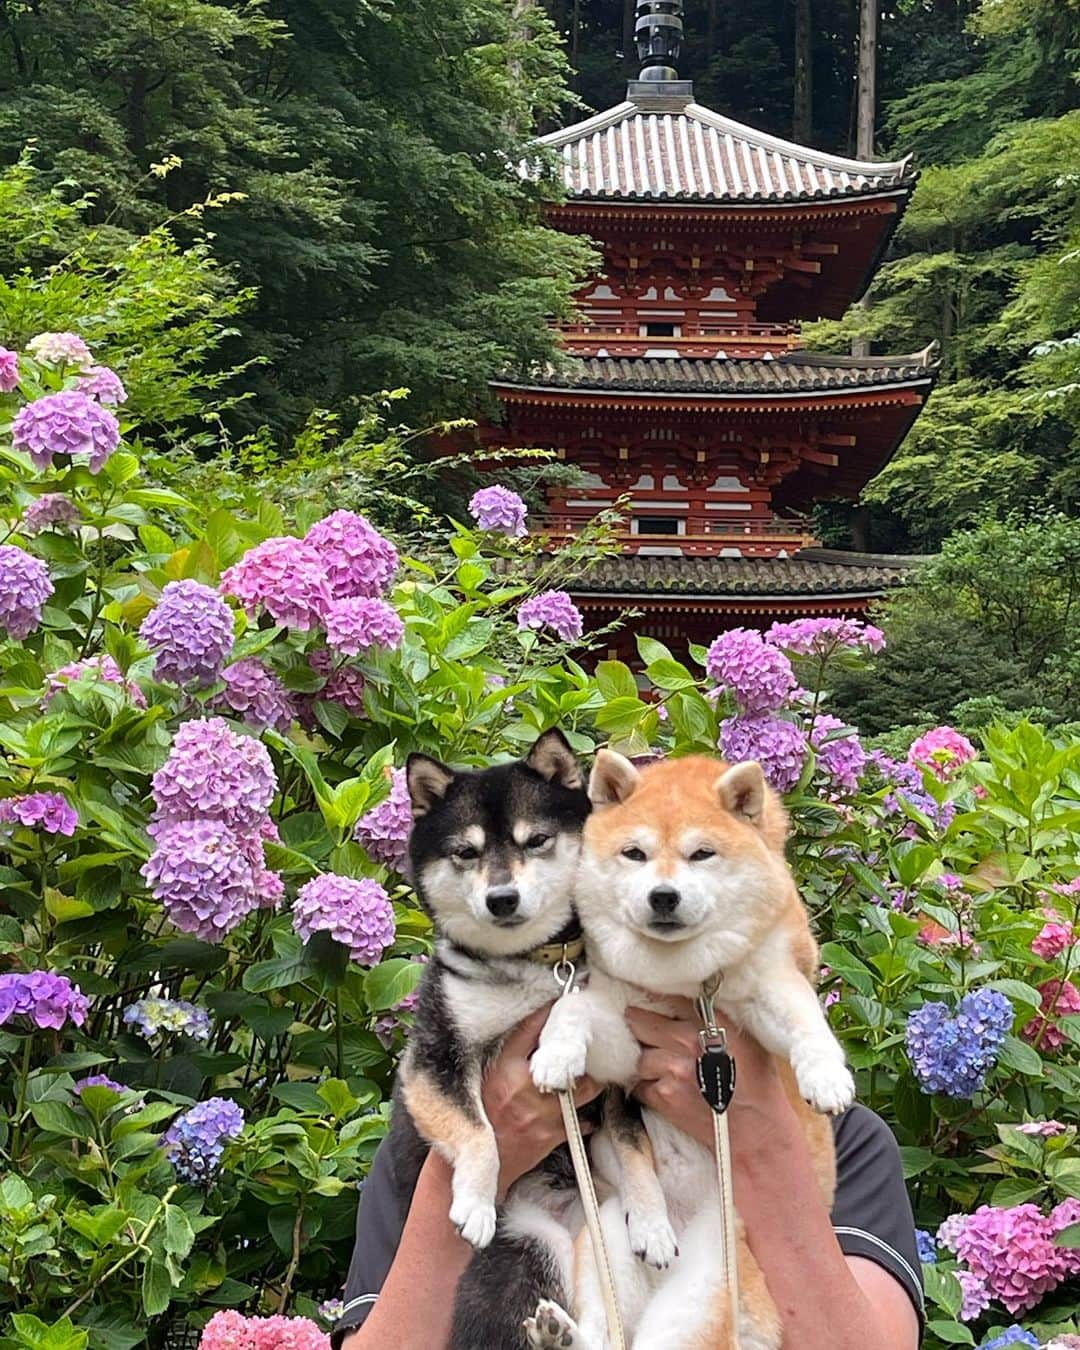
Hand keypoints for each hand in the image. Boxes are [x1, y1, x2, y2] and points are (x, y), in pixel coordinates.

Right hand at [482, 1005, 600, 1195]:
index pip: (529, 1030)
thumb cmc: (480, 1119)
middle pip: (565, 1059)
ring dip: (592, 1083)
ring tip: (595, 1075)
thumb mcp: (486, 1081)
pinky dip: (586, 1116)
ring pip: (582, 1089)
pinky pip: (581, 1120)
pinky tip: (586, 1112)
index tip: (562, 998)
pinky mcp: (551, 1135)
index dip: (548, 1012)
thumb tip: (532, 1033)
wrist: (479, 1165)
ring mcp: (540, 1112)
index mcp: (503, 1070)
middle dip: (581, 1049)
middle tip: (593, 1039)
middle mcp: (523, 1087)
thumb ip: (508, 1060)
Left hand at [628, 999, 792, 1155]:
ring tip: (657, 1065)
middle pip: (641, 1022)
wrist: (756, 1132)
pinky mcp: (664, 1097)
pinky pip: (639, 1085)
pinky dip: (646, 1087)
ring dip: (645, 1061)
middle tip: (638, 1026)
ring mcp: (673, 1070)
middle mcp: (688, 1042)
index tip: (645, 996)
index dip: (655, 997)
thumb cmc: (757, 1086)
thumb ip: (718, 1019)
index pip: (670, 998)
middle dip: (638, 1025)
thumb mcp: (747, 1041)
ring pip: (639, 1057)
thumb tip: (693, 1001)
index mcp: (711, 1023)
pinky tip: (662, 1088)